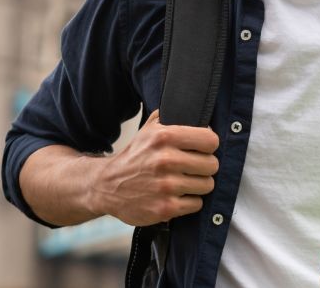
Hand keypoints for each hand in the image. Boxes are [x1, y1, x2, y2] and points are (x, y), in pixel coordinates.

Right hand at [91, 109, 219, 225]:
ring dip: (198, 185)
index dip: (209, 145)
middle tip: (193, 168)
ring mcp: (166, 186)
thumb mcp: (148, 129)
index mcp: (164, 137)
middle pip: (212, 164)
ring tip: (185, 181)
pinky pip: (197, 204)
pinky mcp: (165, 208)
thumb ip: (171, 117)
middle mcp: (166, 160)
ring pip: (207, 185)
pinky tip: (178, 195)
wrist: (107, 186)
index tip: (202, 149)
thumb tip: (197, 111)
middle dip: (205, 166)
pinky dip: (190, 202)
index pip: (210, 140)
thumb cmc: (134, 156)